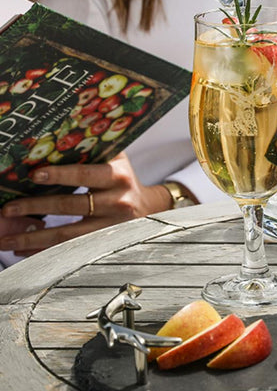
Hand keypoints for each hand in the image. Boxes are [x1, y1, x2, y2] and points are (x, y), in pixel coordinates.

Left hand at [0, 153, 171, 256]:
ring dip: (33, 237)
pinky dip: (43, 250)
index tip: (34, 175)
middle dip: (36, 207)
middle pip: (72, 206)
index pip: (85, 174)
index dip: (60, 175)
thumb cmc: (122, 178)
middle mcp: (117, 201)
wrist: (148, 207)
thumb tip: (52, 140)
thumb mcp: (115, 160)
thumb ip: (92, 149)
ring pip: (68, 235)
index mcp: (117, 176)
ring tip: (5, 239)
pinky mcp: (104, 242)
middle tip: (8, 209)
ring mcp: (111, 226)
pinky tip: (22, 249)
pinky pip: (69, 249)